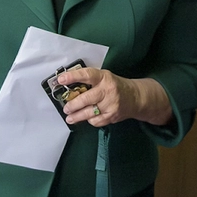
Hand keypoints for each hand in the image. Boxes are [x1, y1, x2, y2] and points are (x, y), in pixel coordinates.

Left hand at [56, 68, 171, 127]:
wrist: (136, 97)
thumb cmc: (115, 86)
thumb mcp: (104, 77)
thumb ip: (89, 81)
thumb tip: (68, 86)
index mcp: (104, 77)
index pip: (87, 75)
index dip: (73, 77)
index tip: (61, 80)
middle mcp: (108, 90)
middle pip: (87, 98)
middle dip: (73, 104)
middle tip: (66, 107)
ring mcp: (111, 104)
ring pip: (90, 112)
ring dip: (77, 116)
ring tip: (69, 118)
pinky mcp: (112, 116)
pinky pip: (96, 121)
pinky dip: (89, 120)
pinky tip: (86, 118)